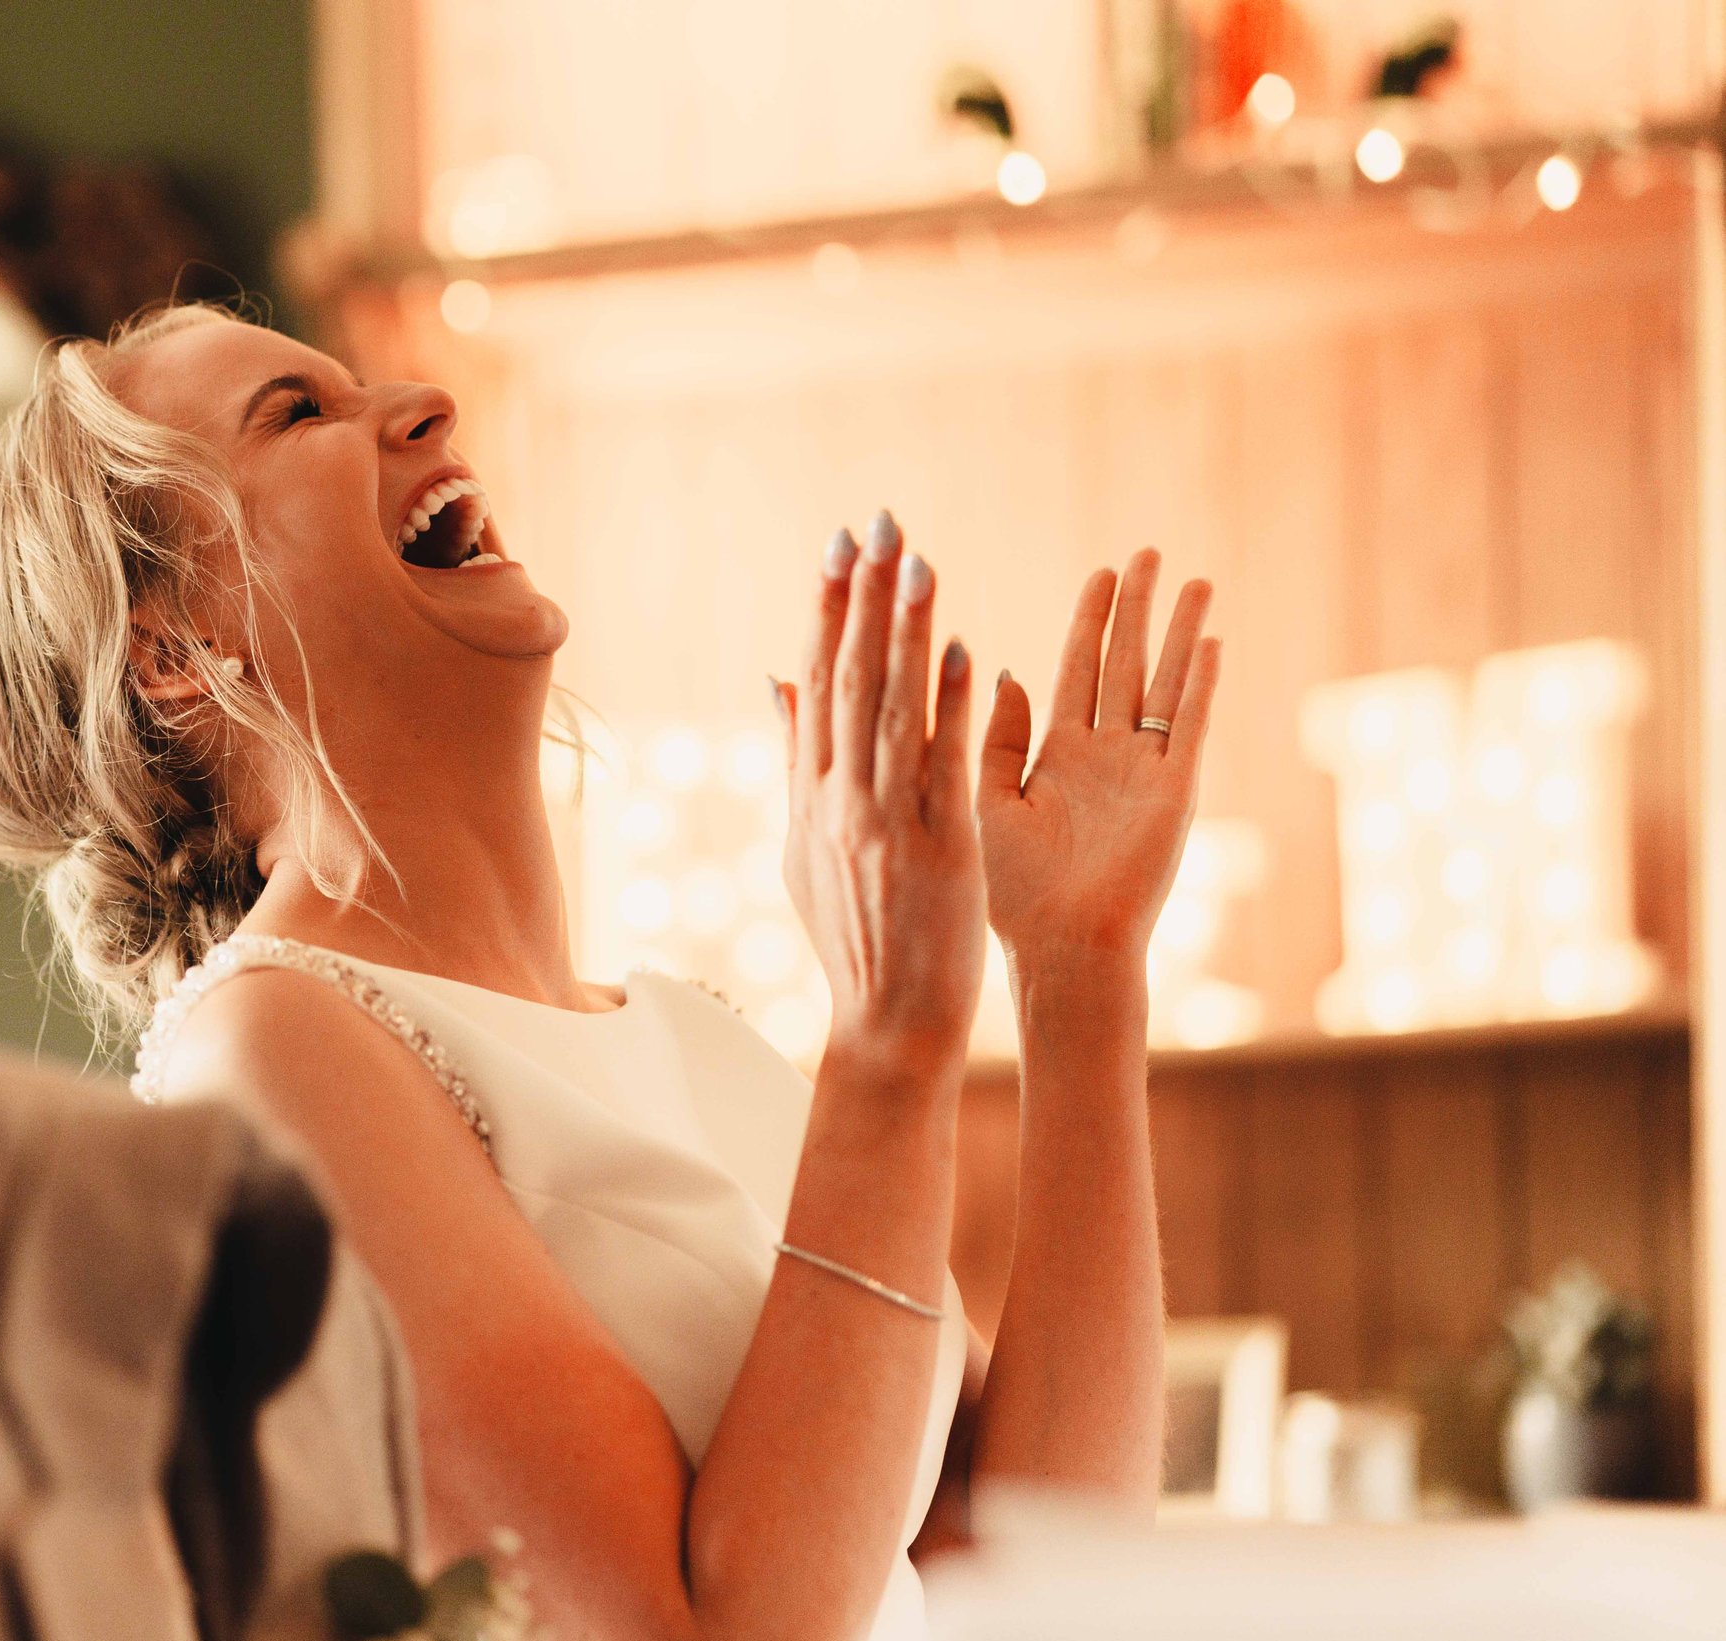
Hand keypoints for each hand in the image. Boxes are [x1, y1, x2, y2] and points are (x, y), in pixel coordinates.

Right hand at [778, 512, 985, 1078]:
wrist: (887, 1022)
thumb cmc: (855, 937)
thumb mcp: (804, 846)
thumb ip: (795, 760)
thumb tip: (773, 680)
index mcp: (809, 796)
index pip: (814, 684)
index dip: (828, 611)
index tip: (840, 548)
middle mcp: (839, 800)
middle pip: (848, 680)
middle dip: (863, 598)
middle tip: (877, 524)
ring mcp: (886, 823)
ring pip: (891, 709)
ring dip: (904, 631)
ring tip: (919, 561)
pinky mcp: (939, 847)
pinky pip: (941, 766)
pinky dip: (947, 706)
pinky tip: (959, 650)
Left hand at [977, 549, 1220, 968]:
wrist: (1060, 948)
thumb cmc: (1015, 894)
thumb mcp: (989, 803)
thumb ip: (997, 738)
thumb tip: (1003, 671)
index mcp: (1058, 757)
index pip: (1077, 670)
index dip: (1090, 621)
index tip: (1101, 574)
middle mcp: (1105, 756)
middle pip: (1124, 664)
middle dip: (1136, 610)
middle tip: (1148, 554)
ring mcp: (1144, 772)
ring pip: (1162, 684)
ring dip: (1178, 633)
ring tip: (1193, 580)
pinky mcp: (1173, 793)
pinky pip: (1188, 726)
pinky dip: (1198, 684)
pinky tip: (1210, 642)